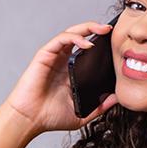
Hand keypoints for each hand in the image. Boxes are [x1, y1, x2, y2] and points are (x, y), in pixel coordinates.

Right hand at [6, 20, 117, 135]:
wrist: (30, 120)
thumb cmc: (49, 117)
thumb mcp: (81, 113)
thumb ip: (99, 107)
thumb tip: (116, 99)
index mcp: (70, 71)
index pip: (86, 50)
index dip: (99, 43)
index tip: (114, 43)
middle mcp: (62, 61)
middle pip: (80, 36)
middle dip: (95, 29)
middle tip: (110, 29)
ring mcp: (53, 57)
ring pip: (71, 33)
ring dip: (87, 28)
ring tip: (102, 29)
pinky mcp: (44, 55)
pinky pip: (61, 40)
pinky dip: (74, 38)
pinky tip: (87, 43)